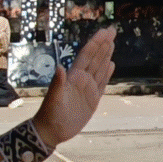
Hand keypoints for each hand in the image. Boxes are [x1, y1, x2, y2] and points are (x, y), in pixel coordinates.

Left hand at [31, 24, 117, 148]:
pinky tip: (112, 65)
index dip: (96, 43)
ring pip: (100, 68)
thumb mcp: (53, 99)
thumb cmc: (50, 115)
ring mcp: (88, 89)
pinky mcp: (93, 99)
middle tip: (112, 30)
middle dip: (103, 44)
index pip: (87, 55)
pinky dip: (108, 73)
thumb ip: (57, 83)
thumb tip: (59, 67)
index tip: (105, 31)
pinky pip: (102, 83)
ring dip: (106, 55)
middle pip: (95, 58)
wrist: (51, 131)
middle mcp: (82, 80)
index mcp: (73, 77)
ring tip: (112, 43)